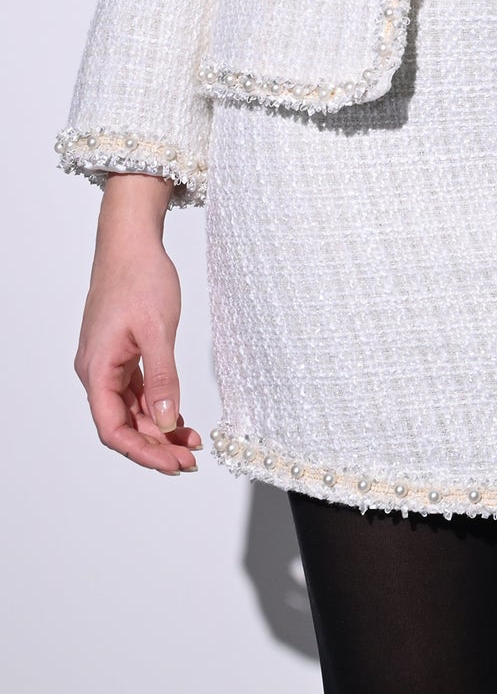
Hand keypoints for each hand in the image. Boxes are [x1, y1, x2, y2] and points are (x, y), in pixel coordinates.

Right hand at [75, 173, 201, 474]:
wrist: (131, 241)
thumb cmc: (140, 277)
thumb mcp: (158, 329)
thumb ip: (162, 378)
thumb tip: (166, 421)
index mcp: (97, 369)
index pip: (113, 428)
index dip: (142, 451)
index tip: (173, 464)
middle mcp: (97, 371)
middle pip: (122, 424)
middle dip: (155, 445)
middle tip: (190, 460)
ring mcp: (108, 363)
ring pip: (130, 409)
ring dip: (158, 428)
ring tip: (191, 443)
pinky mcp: (120, 353)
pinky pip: (136, 391)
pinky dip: (156, 405)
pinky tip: (179, 417)